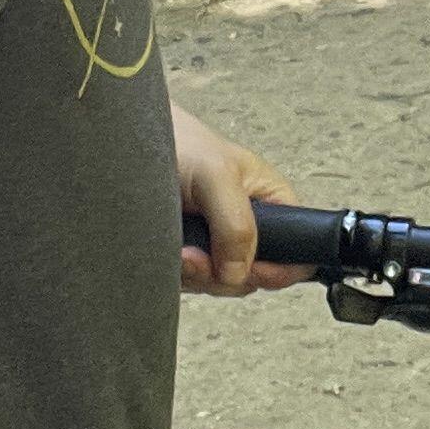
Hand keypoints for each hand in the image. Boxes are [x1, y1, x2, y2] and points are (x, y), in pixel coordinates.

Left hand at [174, 96, 308, 296]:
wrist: (132, 148)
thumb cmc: (181, 144)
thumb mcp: (217, 175)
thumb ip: (237, 224)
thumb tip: (239, 272)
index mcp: (272, 203)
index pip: (297, 253)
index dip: (278, 269)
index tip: (249, 270)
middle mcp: (250, 227)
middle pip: (256, 278)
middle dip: (226, 275)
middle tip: (200, 256)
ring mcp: (220, 244)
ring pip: (223, 284)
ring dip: (200, 275)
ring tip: (182, 248)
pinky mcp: (193, 254)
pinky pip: (196, 282)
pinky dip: (182, 275)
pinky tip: (172, 252)